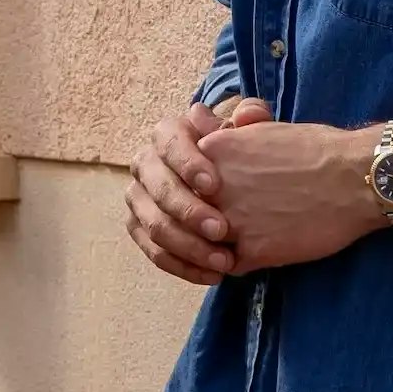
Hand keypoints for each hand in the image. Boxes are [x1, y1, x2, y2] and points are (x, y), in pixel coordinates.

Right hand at [126, 99, 265, 282]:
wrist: (243, 188)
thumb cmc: (246, 157)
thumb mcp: (252, 134)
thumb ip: (253, 119)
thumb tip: (246, 116)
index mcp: (168, 134)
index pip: (167, 141)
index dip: (187, 162)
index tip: (215, 185)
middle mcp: (146, 163)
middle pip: (157, 186)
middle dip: (188, 210)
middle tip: (222, 230)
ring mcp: (139, 198)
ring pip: (153, 224)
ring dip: (187, 245)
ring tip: (223, 261)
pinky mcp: (140, 228)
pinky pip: (154, 251)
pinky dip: (182, 266)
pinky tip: (212, 275)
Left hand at [195, 109, 377, 271]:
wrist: (357, 177)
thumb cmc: (317, 149)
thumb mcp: (263, 129)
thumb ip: (225, 133)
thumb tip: (196, 115)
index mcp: (211, 152)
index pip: (181, 181)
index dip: (199, 192)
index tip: (217, 193)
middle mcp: (212, 187)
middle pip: (187, 213)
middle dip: (201, 221)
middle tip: (230, 222)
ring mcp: (230, 221)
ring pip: (202, 244)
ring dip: (215, 248)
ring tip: (241, 241)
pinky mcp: (253, 250)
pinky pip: (230, 266)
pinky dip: (239, 264)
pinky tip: (260, 253)